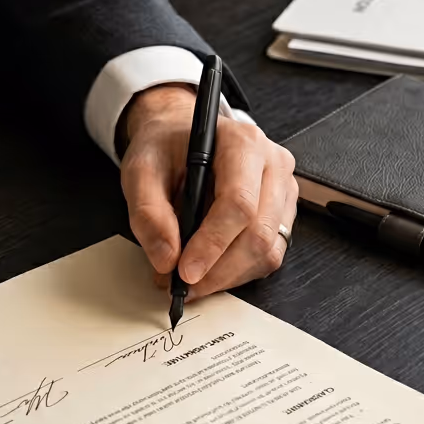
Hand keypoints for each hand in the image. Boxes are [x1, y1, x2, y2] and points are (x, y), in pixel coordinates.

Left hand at [120, 84, 297, 299]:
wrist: (179, 138)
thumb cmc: (166, 148)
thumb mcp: (141, 170)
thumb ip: (148, 213)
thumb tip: (166, 259)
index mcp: (242, 143)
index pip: (239, 202)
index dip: (213, 243)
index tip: (185, 271)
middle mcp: (272, 164)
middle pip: (258, 232)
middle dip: (218, 269)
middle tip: (182, 285)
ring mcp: (283, 190)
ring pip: (267, 250)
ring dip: (228, 276)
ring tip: (192, 280)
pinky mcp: (282, 213)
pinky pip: (269, 255)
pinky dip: (238, 272)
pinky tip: (212, 270)